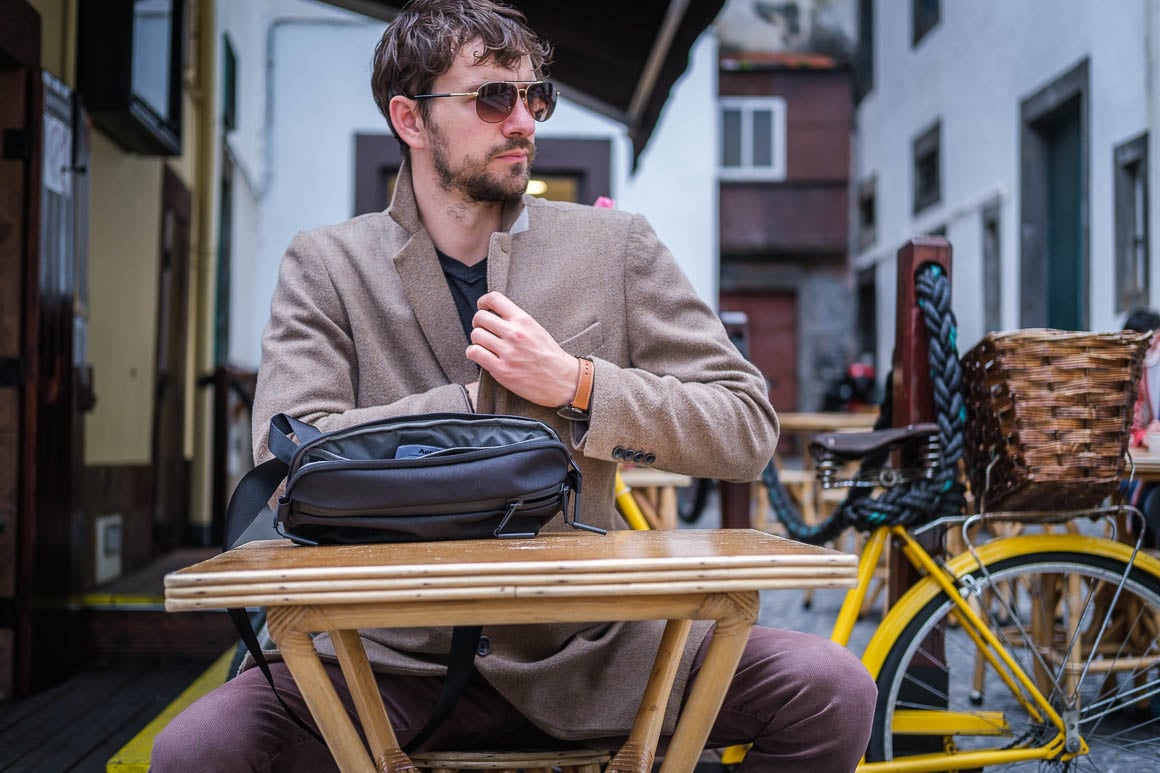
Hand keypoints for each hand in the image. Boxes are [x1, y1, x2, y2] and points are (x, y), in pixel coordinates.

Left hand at [466, 291, 578, 406]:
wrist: (562, 380)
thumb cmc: (549, 356)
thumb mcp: (536, 329)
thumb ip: (517, 321)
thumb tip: (494, 314)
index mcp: (524, 320)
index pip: (494, 299)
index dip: (483, 302)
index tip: (483, 307)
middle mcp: (515, 333)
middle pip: (480, 317)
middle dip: (478, 322)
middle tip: (483, 329)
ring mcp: (507, 352)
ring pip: (476, 335)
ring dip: (477, 340)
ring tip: (485, 345)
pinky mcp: (501, 369)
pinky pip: (474, 353)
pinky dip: (474, 353)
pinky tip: (482, 356)